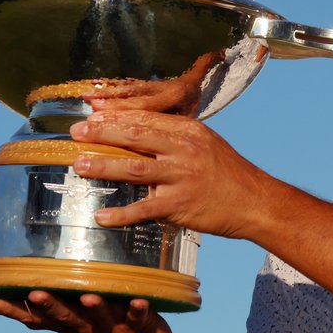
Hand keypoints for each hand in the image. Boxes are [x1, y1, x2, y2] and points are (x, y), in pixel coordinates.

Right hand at [0, 290, 174, 332]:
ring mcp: (114, 328)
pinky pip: (139, 317)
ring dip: (94, 307)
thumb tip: (22, 292)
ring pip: (101, 316)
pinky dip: (139, 309)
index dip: (13, 311)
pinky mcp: (140, 326)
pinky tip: (139, 301)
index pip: (37, 318)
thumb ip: (52, 313)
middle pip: (66, 316)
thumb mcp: (74, 327)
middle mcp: (88, 327)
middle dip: (50, 305)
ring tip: (87, 297)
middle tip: (34, 294)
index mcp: (70, 325)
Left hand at [68, 109, 276, 239]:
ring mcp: (182, 177)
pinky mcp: (181, 205)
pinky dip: (121, 214)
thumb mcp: (207, 144)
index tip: (92, 116)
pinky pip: (144, 209)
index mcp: (189, 131)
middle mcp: (185, 149)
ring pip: (134, 169)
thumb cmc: (229, 175)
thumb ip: (177, 137)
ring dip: (103, 167)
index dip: (115, 117)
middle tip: (76, 133)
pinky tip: (102, 216)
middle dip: (101, 134)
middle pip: (135, 137)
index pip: (146, 119)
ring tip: (80, 166)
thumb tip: (142, 133)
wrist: (256, 202)